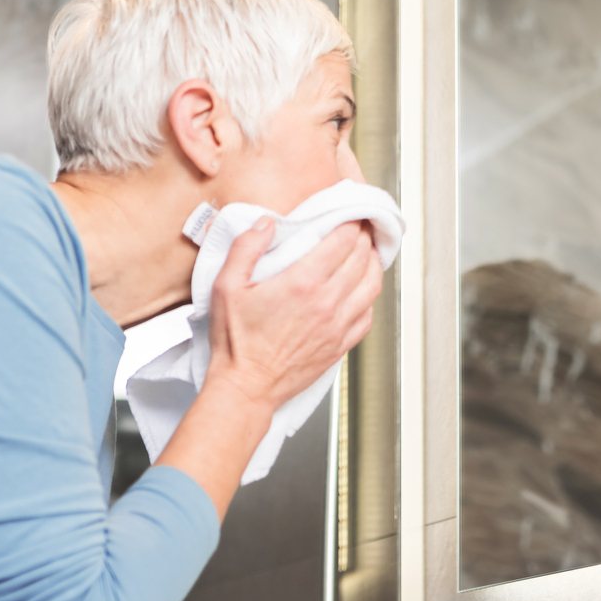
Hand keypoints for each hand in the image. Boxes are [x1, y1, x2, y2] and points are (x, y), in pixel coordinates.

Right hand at [206, 215, 383, 412]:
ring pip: (372, 285)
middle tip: (359, 228)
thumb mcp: (226, 286)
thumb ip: (246, 248)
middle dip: (363, 238)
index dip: (350, 223)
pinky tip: (363, 290)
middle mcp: (328, 303)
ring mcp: (338, 325)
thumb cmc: (236, 342)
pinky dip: (370, 297)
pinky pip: (368, 315)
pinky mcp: (342, 344)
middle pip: (361, 259)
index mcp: (303, 283)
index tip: (349, 214)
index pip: (342, 241)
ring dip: (373, 264)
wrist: (248, 386)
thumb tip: (266, 223)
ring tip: (367, 253)